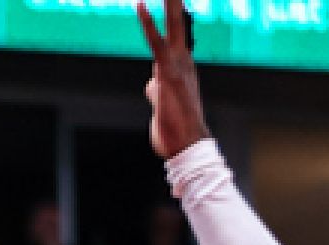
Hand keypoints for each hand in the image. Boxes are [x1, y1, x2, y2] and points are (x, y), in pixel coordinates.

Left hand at [139, 0, 211, 159]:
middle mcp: (183, 62)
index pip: (175, 36)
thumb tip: (151, 84)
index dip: (174, 15)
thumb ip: (156, 91)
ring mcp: (177, 65)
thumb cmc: (176, 131)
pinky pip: (156, 42)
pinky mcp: (167, 73)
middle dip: (175, 2)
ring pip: (173, 24)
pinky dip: (148, 24)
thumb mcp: (162, 105)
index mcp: (182, 68)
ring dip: (170, 2)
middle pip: (179, 23)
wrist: (188, 146)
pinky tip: (140, 5)